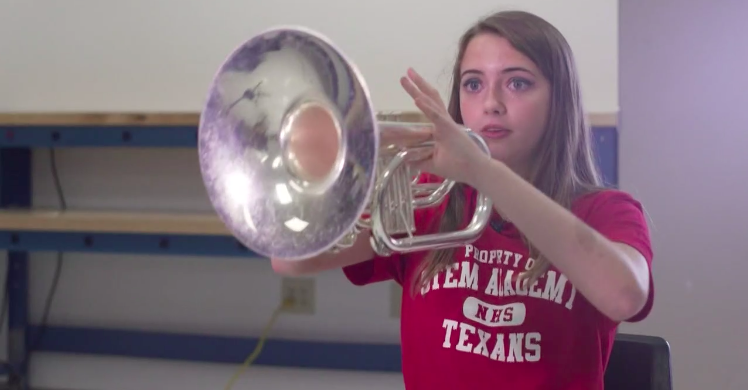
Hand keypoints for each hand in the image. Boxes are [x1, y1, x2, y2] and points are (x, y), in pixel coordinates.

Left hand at [399, 68, 490, 187]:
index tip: (408, 84)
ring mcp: (446, 124)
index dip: (418, 94)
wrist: (475, 171)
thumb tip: (405, 160)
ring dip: (418, 89)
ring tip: (407, 77)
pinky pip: (436, 116)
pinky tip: (417, 99)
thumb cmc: (459, 165)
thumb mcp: (433, 163)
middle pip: (429, 98)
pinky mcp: (448, 129)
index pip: (428, 106)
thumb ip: (419, 161)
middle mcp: (443, 121)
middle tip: (406, 73)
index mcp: (440, 126)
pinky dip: (426, 107)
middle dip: (417, 85)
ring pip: (431, 102)